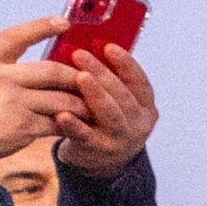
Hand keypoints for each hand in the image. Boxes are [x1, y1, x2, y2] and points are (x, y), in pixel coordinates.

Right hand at [0, 18, 87, 160]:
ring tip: (90, 105)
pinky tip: (78, 125)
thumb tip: (34, 59)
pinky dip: (71, 124)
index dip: (41, 27)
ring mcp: (12, 103)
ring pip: (61, 99)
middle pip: (52, 70)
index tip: (63, 21)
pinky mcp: (22, 127)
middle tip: (92, 77)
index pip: (14, 36)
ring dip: (80, 103)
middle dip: (77, 76)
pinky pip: (57, 124)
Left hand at [53, 41, 156, 175]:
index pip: (140, 82)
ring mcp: (121, 139)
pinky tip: (62, 113)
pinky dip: (74, 125)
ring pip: (110, 114)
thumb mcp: (115, 101)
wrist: (99, 161)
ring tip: (79, 76)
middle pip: (123, 96)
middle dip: (103, 73)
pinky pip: (86, 136)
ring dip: (95, 94)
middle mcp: (138, 123)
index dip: (126, 64)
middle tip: (81, 54)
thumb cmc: (102, 120)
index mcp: (144, 107)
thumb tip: (88, 44)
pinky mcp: (98, 151)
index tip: (108, 46)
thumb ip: (109, 79)